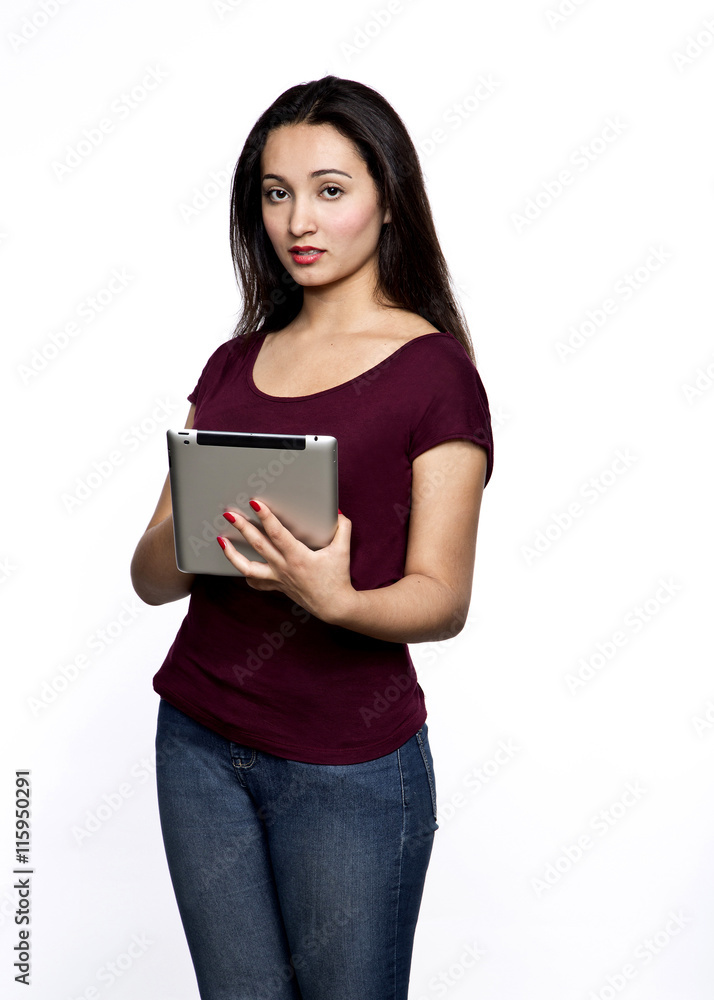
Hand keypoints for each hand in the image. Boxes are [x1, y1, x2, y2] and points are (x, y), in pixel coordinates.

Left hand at [217, 500, 354, 622]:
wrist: (334, 606)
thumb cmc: (337, 578)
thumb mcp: (343, 550)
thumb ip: (342, 528)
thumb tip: (338, 512)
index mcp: (298, 557)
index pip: (277, 533)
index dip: (265, 517)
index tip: (255, 503)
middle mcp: (284, 567)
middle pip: (258, 545)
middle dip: (242, 528)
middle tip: (229, 514)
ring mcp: (277, 578)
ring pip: (248, 567)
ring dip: (232, 554)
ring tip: (221, 541)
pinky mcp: (276, 586)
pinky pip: (256, 582)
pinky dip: (246, 573)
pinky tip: (238, 564)